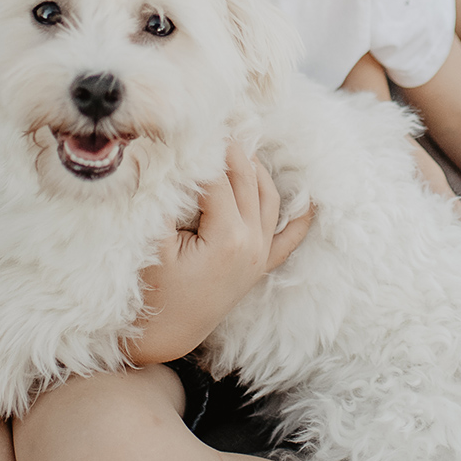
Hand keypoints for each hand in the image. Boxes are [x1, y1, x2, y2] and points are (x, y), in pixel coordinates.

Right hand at [127, 143, 312, 364]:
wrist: (161, 338)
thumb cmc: (151, 291)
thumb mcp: (151, 242)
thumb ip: (162, 198)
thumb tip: (165, 157)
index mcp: (229, 236)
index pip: (217, 177)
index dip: (201, 151)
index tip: (187, 128)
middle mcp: (253, 243)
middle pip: (246, 180)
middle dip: (231, 150)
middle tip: (215, 123)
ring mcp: (259, 256)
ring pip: (268, 198)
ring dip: (255, 169)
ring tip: (236, 145)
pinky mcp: (258, 267)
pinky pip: (288, 238)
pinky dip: (300, 217)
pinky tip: (309, 198)